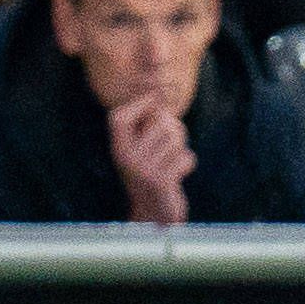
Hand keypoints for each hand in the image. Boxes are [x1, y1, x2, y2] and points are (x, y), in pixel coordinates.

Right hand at [108, 97, 194, 225]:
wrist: (155, 215)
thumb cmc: (154, 172)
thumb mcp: (144, 147)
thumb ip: (150, 121)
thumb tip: (159, 88)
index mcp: (117, 146)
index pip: (120, 116)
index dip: (142, 102)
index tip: (156, 100)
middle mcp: (124, 156)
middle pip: (160, 121)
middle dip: (174, 130)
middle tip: (167, 148)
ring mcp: (141, 169)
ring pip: (176, 138)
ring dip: (180, 148)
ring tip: (170, 162)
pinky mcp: (160, 181)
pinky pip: (186, 157)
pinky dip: (187, 163)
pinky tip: (176, 176)